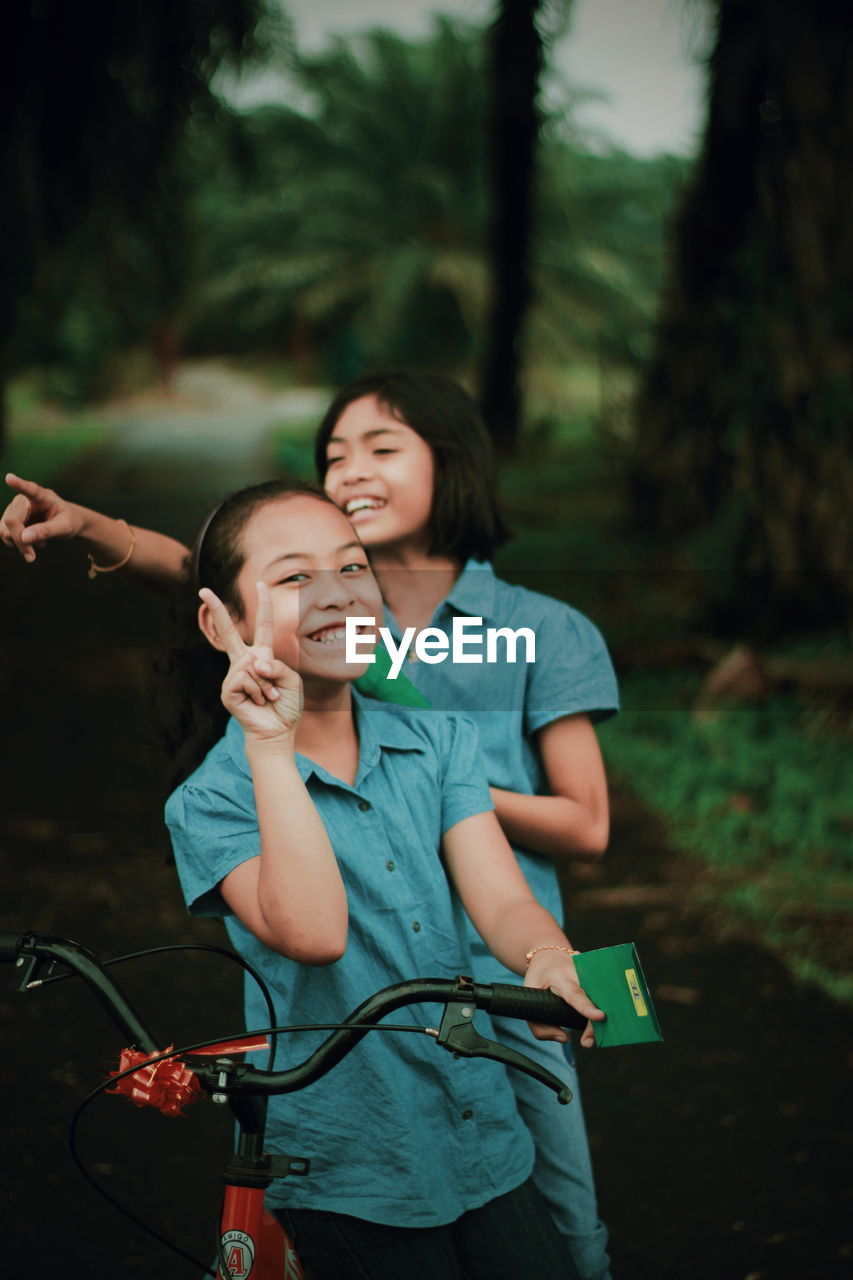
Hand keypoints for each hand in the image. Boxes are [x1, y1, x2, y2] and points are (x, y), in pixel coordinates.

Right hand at [1, 474, 83, 561]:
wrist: (66, 523)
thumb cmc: (68, 521)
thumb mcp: (64, 528)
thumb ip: (46, 531)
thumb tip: (24, 538)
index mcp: (42, 496)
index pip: (30, 489)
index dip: (19, 484)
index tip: (9, 478)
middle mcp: (23, 500)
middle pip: (12, 521)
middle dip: (20, 541)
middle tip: (32, 558)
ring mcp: (13, 509)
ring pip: (4, 530)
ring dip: (18, 545)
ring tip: (37, 546)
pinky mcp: (9, 520)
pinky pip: (5, 535)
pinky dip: (17, 544)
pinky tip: (32, 543)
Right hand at [200, 582, 301, 744]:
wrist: (277, 731)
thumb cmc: (286, 706)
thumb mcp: (291, 680)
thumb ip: (277, 665)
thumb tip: (254, 663)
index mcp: (262, 656)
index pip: (263, 626)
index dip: (264, 605)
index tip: (260, 583)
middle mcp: (245, 662)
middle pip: (228, 632)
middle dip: (216, 609)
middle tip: (203, 590)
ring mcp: (233, 676)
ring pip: (252, 665)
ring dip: (267, 684)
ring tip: (269, 697)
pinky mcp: (228, 690)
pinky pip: (246, 679)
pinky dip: (259, 691)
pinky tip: (258, 703)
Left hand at [524, 949, 604, 1048]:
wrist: (549, 957)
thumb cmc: (539, 979)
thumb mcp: (529, 998)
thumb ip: (539, 1025)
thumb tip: (564, 1039)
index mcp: (560, 976)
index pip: (574, 993)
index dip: (587, 1007)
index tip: (600, 1017)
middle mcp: (579, 973)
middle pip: (593, 999)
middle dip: (594, 1022)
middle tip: (588, 1041)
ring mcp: (591, 974)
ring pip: (602, 998)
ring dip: (603, 1019)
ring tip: (593, 1036)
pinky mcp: (598, 979)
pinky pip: (604, 997)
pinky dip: (605, 1012)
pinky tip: (604, 1025)